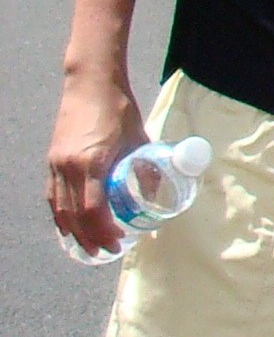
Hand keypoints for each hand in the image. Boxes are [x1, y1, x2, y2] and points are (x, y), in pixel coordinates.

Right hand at [46, 71, 146, 258]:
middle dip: (89, 237)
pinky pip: (53, 195)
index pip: (93, 208)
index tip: (117, 242)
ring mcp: (56, 164)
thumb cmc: (119, 109)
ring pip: (59, 208)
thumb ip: (146, 165)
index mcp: (91, 162)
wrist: (90, 84)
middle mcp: (68, 167)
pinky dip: (60, 214)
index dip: (104, 230)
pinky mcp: (51, 160)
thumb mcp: (139, 139)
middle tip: (106, 252)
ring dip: (73, 231)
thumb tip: (157, 189)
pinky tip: (69, 225)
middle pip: (74, 214)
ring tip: (88, 246)